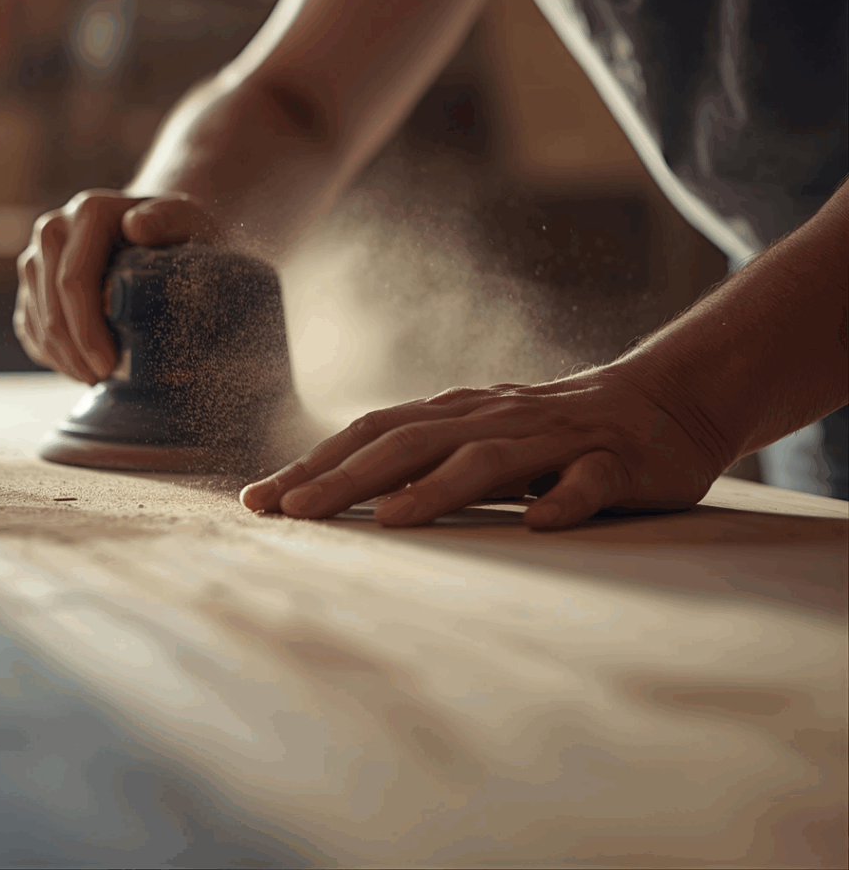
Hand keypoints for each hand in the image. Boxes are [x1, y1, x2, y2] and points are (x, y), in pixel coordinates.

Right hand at [14, 190, 218, 383]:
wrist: (159, 224)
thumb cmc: (180, 229)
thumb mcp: (187, 219)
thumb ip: (169, 218)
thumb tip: (136, 227)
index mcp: (90, 212)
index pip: (74, 280)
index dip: (86, 330)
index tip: (108, 364)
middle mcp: (55, 228)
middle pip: (50, 304)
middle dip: (72, 351)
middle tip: (100, 380)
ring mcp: (38, 253)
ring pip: (35, 316)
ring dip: (60, 356)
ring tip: (92, 379)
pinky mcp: (32, 277)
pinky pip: (28, 322)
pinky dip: (49, 351)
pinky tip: (75, 368)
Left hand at [239, 368, 728, 527]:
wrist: (662, 402)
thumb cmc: (555, 430)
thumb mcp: (481, 438)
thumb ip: (425, 457)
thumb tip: (346, 490)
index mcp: (457, 414)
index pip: (372, 433)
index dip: (315, 463)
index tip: (259, 501)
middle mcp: (494, 418)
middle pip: (411, 443)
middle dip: (347, 477)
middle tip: (292, 512)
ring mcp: (554, 437)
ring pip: (489, 459)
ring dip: (437, 487)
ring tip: (389, 518)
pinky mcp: (613, 460)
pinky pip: (588, 481)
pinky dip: (563, 498)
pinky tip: (541, 520)